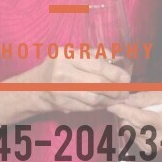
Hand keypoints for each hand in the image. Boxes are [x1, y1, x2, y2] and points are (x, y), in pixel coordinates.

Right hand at [14, 56, 129, 114]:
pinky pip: (87, 107)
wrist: (35, 87)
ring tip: (118, 98)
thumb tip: (118, 59)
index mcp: (65, 55)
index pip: (96, 65)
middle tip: (125, 91)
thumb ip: (94, 54)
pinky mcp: (62, 104)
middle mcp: (61, 72)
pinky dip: (100, 106)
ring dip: (110, 100)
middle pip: (97, 83)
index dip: (115, 73)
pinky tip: (106, 103)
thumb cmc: (59, 67)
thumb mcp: (72, 54)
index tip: (126, 78)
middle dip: (115, 89)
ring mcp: (60, 90)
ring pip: (93, 98)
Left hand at [107, 90, 161, 144]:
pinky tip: (142, 122)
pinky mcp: (149, 150)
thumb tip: (125, 101)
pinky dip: (132, 127)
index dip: (123, 110)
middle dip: (125, 113)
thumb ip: (144, 97)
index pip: (139, 118)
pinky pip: (131, 137)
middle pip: (132, 126)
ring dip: (129, 120)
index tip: (111, 104)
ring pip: (129, 131)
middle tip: (128, 103)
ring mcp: (155, 147)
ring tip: (140, 112)